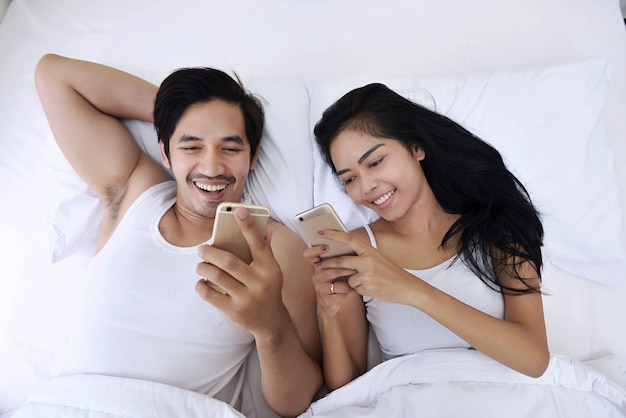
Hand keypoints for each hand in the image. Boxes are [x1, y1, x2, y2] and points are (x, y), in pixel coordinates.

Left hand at [195, 207, 287, 335]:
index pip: (258, 243)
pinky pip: (210, 295)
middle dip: (210, 252)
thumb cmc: (268, 289)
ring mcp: (246, 298)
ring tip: (200, 265)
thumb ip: (266, 249)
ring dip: (203, 268)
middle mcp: (259, 282)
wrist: (271, 322)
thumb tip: (265, 227)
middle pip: (229, 261)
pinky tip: (201, 282)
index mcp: (269, 268)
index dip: (248, 226)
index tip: (238, 211)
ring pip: (217, 277)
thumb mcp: (272, 270)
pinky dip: (201, 286)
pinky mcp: (234, 311)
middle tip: (201, 248)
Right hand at [302, 233, 357, 316]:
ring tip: (357, 272)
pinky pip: (340, 290)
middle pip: (326, 265)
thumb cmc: (338, 283)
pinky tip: (354, 288)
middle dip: (341, 262)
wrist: (334, 303)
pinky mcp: (326, 299)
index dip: (314, 250)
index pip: (309, 255)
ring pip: (334, 276)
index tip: (326, 247)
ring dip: (347, 273)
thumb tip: (352, 245)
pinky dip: (350, 288)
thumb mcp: (338, 270)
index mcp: (318, 266)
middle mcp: (316, 275)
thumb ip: (340, 258)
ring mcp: (319, 287)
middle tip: (354, 260)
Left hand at [313, 229, 420, 305]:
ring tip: (371, 282)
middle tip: (320, 264)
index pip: (349, 240)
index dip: (334, 235)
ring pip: (349, 280)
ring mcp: (367, 275)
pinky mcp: (367, 288)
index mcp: (370, 251)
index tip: (322, 232)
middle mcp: (367, 261)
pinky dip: (361, 290)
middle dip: (329, 264)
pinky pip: (356, 290)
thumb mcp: (378, 260)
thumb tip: (344, 260)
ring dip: (354, 283)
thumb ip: (362, 259)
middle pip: (341, 261)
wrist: (407, 288)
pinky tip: (373, 289)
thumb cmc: (391, 273)